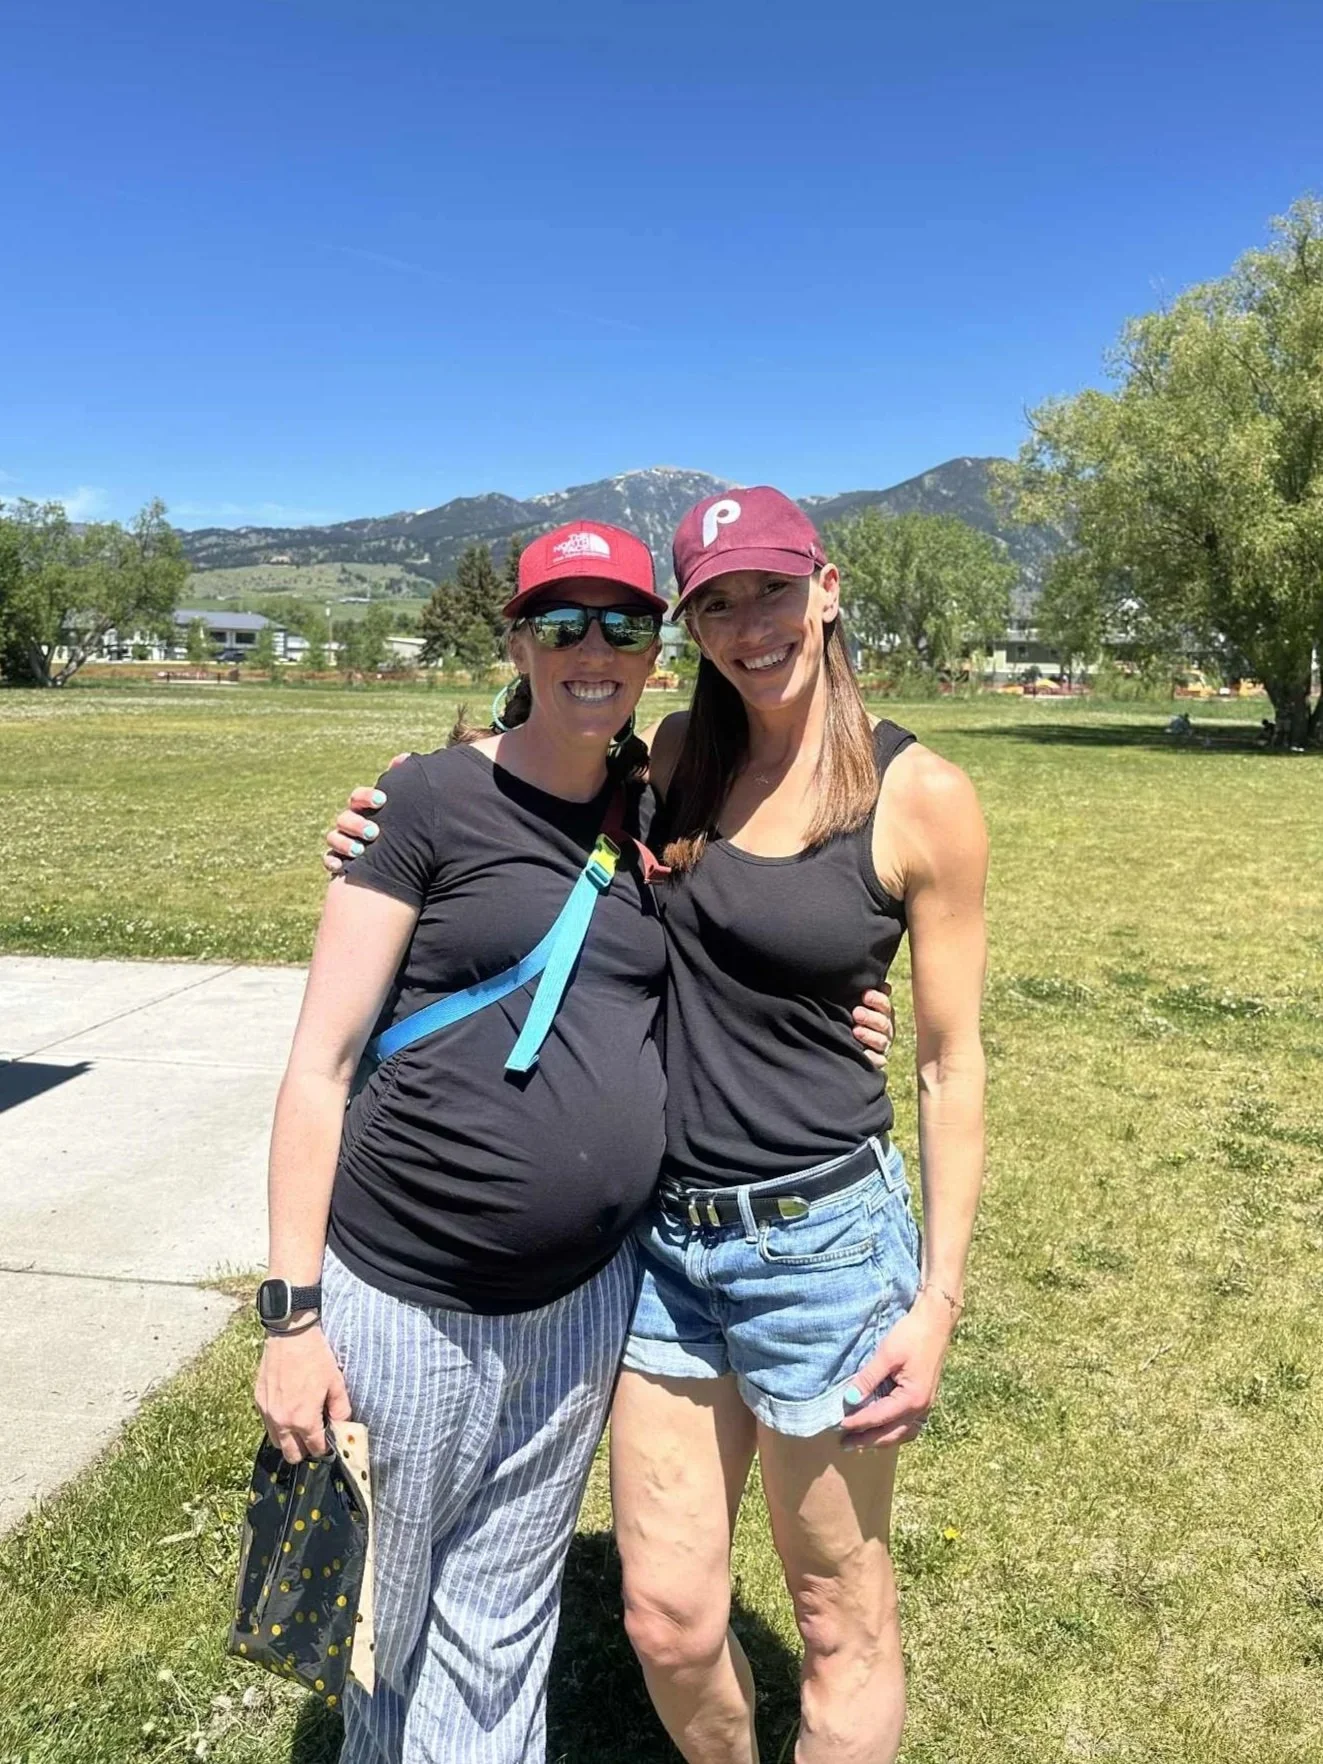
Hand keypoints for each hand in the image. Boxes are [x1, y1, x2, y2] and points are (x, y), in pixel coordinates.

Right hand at [254, 1325, 351, 1461]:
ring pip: (277, 1442)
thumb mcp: (336, 1383)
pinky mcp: (259, 1401)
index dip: (326, 1447)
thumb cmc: (315, 1357)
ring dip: (289, 1440)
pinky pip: (268, 1424)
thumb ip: (341, 1410)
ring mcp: (267, 1412)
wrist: (290, 1335)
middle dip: (306, 1450)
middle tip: (316, 1436)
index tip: (330, 1441)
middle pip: (292, 1455)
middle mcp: (282, 1421)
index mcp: (304, 1419)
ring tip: (302, 1424)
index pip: (315, 1449)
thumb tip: (342, 1426)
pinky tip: (290, 1409)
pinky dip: (278, 1424)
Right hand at [322, 752, 411, 875]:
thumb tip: (404, 757)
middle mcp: (350, 822)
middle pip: (344, 818)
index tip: (382, 800)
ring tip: (361, 850)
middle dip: (357, 824)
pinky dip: (332, 861)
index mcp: (364, 808)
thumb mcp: (400, 805)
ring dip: (345, 843)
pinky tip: (340, 866)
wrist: (395, 856)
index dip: (366, 797)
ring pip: (334, 837)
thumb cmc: (397, 825)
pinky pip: (328, 859)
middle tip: (374, 832)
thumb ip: (400, 781)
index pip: (358, 797)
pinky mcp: (339, 859)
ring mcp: (342, 840)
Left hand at [838, 1289, 956, 1449]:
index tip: (839, 1426)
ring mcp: (925, 1405)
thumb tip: (849, 1400)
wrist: (935, 1322)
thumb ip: (868, 1379)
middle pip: (891, 1433)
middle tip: (845, 1444)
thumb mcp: (886, 1355)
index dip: (858, 1422)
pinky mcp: (924, 1398)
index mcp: (912, 1398)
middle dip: (867, 1440)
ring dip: (881, 1439)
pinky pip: (909, 1425)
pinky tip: (884, 1431)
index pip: (879, 1417)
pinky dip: (894, 1431)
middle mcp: (921, 1407)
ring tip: (861, 1443)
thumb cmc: (911, 1335)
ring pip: (901, 1433)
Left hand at [851, 983, 894, 1072]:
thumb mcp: (858, 1003)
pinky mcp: (878, 1060)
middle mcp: (885, 1029)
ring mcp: (882, 1045)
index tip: (865, 995)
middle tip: (856, 1013)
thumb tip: (882, 984)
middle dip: (870, 1017)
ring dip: (870, 1036)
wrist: (846, 1041)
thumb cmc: (852, 1016)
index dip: (877, 999)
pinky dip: (872, 1058)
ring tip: (856, 1031)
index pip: (884, 1005)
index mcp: (883, 1012)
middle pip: (883, 1023)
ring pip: (881, 1041)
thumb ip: (868, 993)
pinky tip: (864, 1054)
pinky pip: (879, 1061)